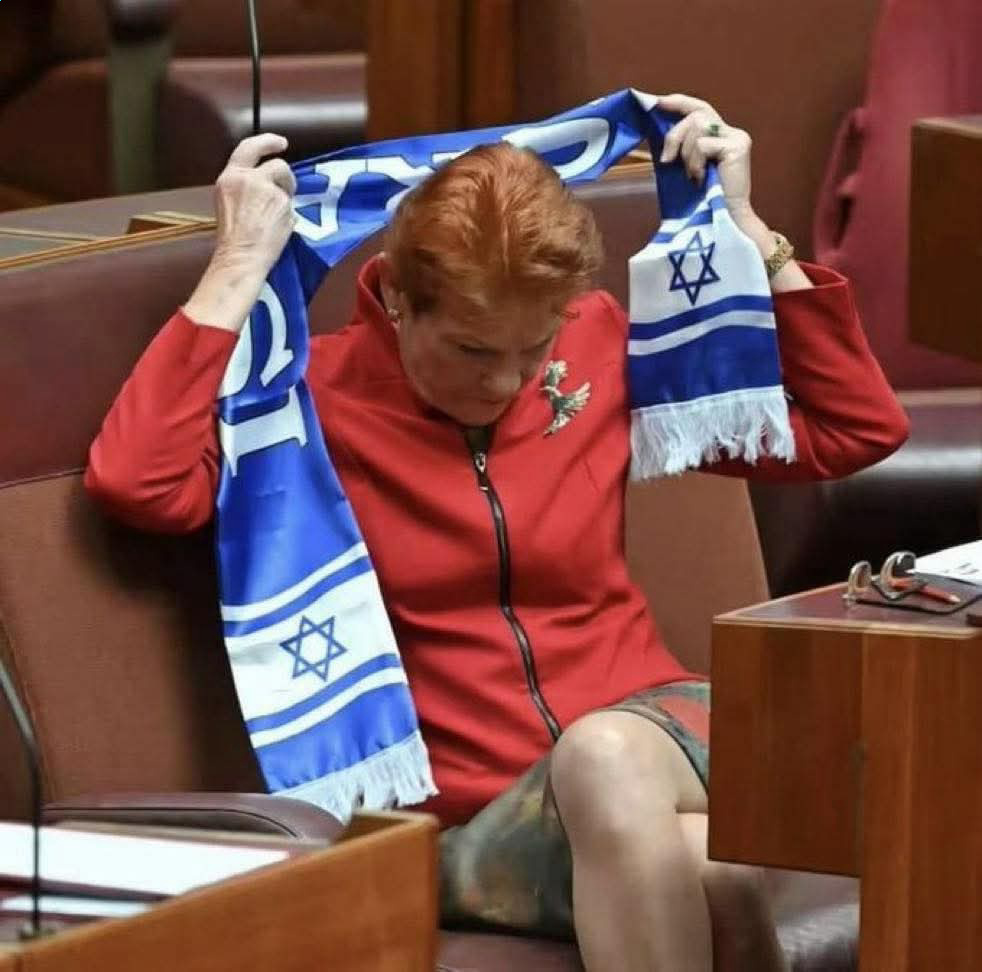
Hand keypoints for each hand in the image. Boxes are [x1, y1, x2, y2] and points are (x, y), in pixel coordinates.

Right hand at [184, 134, 296, 331]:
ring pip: (288, 187)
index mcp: (230, 177)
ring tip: (277, 218)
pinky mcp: (283, 203)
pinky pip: (292, 206)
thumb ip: (246, 186)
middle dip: (286, 177)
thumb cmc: (233, 237)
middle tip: (287, 190)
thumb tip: (268, 183)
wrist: (241, 256)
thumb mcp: (229, 202)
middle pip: (278, 165)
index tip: (280, 143)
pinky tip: (278, 229)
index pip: (249, 148)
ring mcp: (268, 190)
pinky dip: (289, 216)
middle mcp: (249, 178)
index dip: (267, 142)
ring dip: (288, 198)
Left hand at [657, 93, 753, 226]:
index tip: (658, 103)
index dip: (679, 103)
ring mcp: (737, 138)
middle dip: (675, 134)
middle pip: (696, 114)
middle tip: (666, 160)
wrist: (723, 222)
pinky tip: (700, 179)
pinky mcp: (738, 146)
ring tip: (692, 176)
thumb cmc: (703, 201)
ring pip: (698, 127)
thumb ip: (679, 148)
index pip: (700, 109)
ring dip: (686, 154)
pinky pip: (703, 144)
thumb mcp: (686, 168)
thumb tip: (657, 129)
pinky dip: (695, 162)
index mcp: (720, 136)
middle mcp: (731, 133)